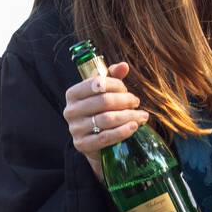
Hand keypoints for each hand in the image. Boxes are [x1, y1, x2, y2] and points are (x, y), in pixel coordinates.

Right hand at [62, 61, 148, 181]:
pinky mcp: (82, 145)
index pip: (96, 84)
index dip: (115, 84)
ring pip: (106, 119)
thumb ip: (113, 76)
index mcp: (72, 94)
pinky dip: (122, 131)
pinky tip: (134, 127)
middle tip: (136, 102)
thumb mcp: (105, 92)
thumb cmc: (100, 110)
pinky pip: (105, 137)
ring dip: (128, 116)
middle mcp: (70, 111)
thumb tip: (124, 66)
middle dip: (124, 100)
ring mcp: (75, 129)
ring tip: (141, 116)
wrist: (94, 141)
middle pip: (103, 101)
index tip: (126, 89)